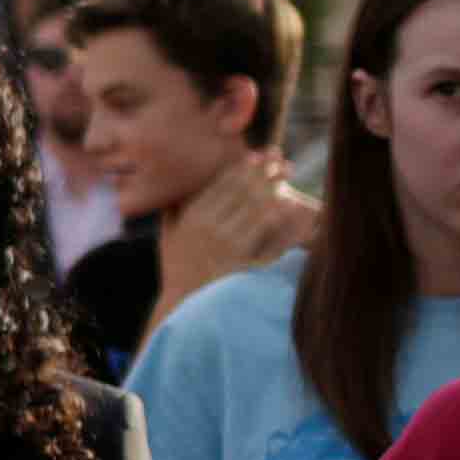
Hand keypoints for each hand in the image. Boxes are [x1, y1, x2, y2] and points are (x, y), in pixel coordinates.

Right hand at [159, 155, 324, 314]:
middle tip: (282, 160)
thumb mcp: (168, 234)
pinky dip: (279, 219)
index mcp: (192, 216)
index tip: (260, 155)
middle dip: (265, 172)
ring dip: (275, 189)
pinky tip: (291, 206)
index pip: (223, 183)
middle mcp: (210, 228)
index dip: (244, 166)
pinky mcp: (242, 262)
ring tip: (287, 176)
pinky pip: (265, 237)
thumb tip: (174, 179)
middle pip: (243, 191)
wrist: (183, 303)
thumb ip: (172, 206)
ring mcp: (227, 246)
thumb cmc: (177, 266)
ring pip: (256, 209)